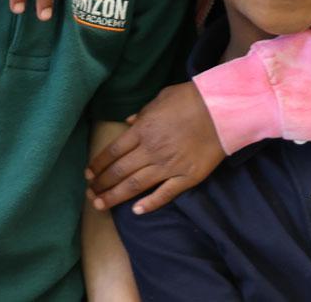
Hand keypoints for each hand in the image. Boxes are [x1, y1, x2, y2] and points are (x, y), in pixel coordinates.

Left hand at [85, 83, 223, 213]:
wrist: (222, 110)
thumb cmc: (190, 99)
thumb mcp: (160, 99)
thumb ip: (142, 113)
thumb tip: (128, 123)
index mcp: (143, 130)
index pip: (113, 151)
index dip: (98, 164)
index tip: (88, 174)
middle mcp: (151, 150)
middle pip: (120, 171)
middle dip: (102, 184)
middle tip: (90, 194)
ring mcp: (169, 166)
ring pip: (136, 185)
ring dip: (115, 197)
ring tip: (101, 205)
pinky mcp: (186, 177)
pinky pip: (165, 194)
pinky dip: (149, 204)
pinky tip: (136, 211)